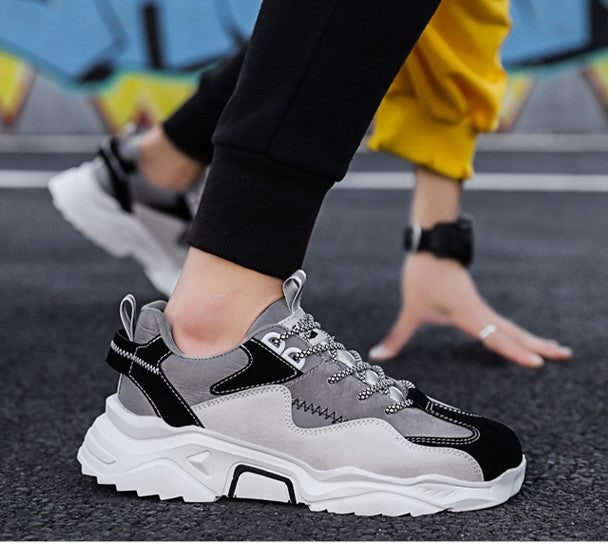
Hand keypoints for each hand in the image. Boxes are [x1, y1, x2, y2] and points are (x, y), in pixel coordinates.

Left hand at [369, 253, 572, 367]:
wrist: (432, 246)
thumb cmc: (423, 274)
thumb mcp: (410, 308)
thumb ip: (397, 336)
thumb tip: (378, 354)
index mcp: (468, 314)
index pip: (495, 337)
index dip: (514, 352)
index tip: (536, 362)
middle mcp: (480, 312)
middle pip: (514, 332)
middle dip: (539, 345)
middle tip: (564, 356)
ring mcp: (481, 307)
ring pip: (512, 327)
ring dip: (532, 339)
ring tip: (556, 350)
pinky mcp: (477, 304)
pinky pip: (503, 323)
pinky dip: (518, 333)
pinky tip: (523, 338)